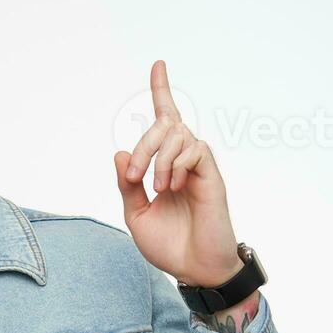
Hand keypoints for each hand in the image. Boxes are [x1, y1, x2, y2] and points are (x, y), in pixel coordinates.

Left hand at [113, 60, 243, 288]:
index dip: (162, 91)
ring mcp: (199, 166)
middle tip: (135, 175)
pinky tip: (171, 187)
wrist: (194, 268)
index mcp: (166, 166)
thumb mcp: (135, 213)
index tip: (159, 64)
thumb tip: (120, 153)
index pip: (165, 120)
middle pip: (165, 124)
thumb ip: (127, 184)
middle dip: (144, 143)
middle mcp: (184, 160)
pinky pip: (194, 149)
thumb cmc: (169, 243)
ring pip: (178, 133)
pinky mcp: (212, 175)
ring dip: (158, 157)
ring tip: (156, 188)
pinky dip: (176, 164)